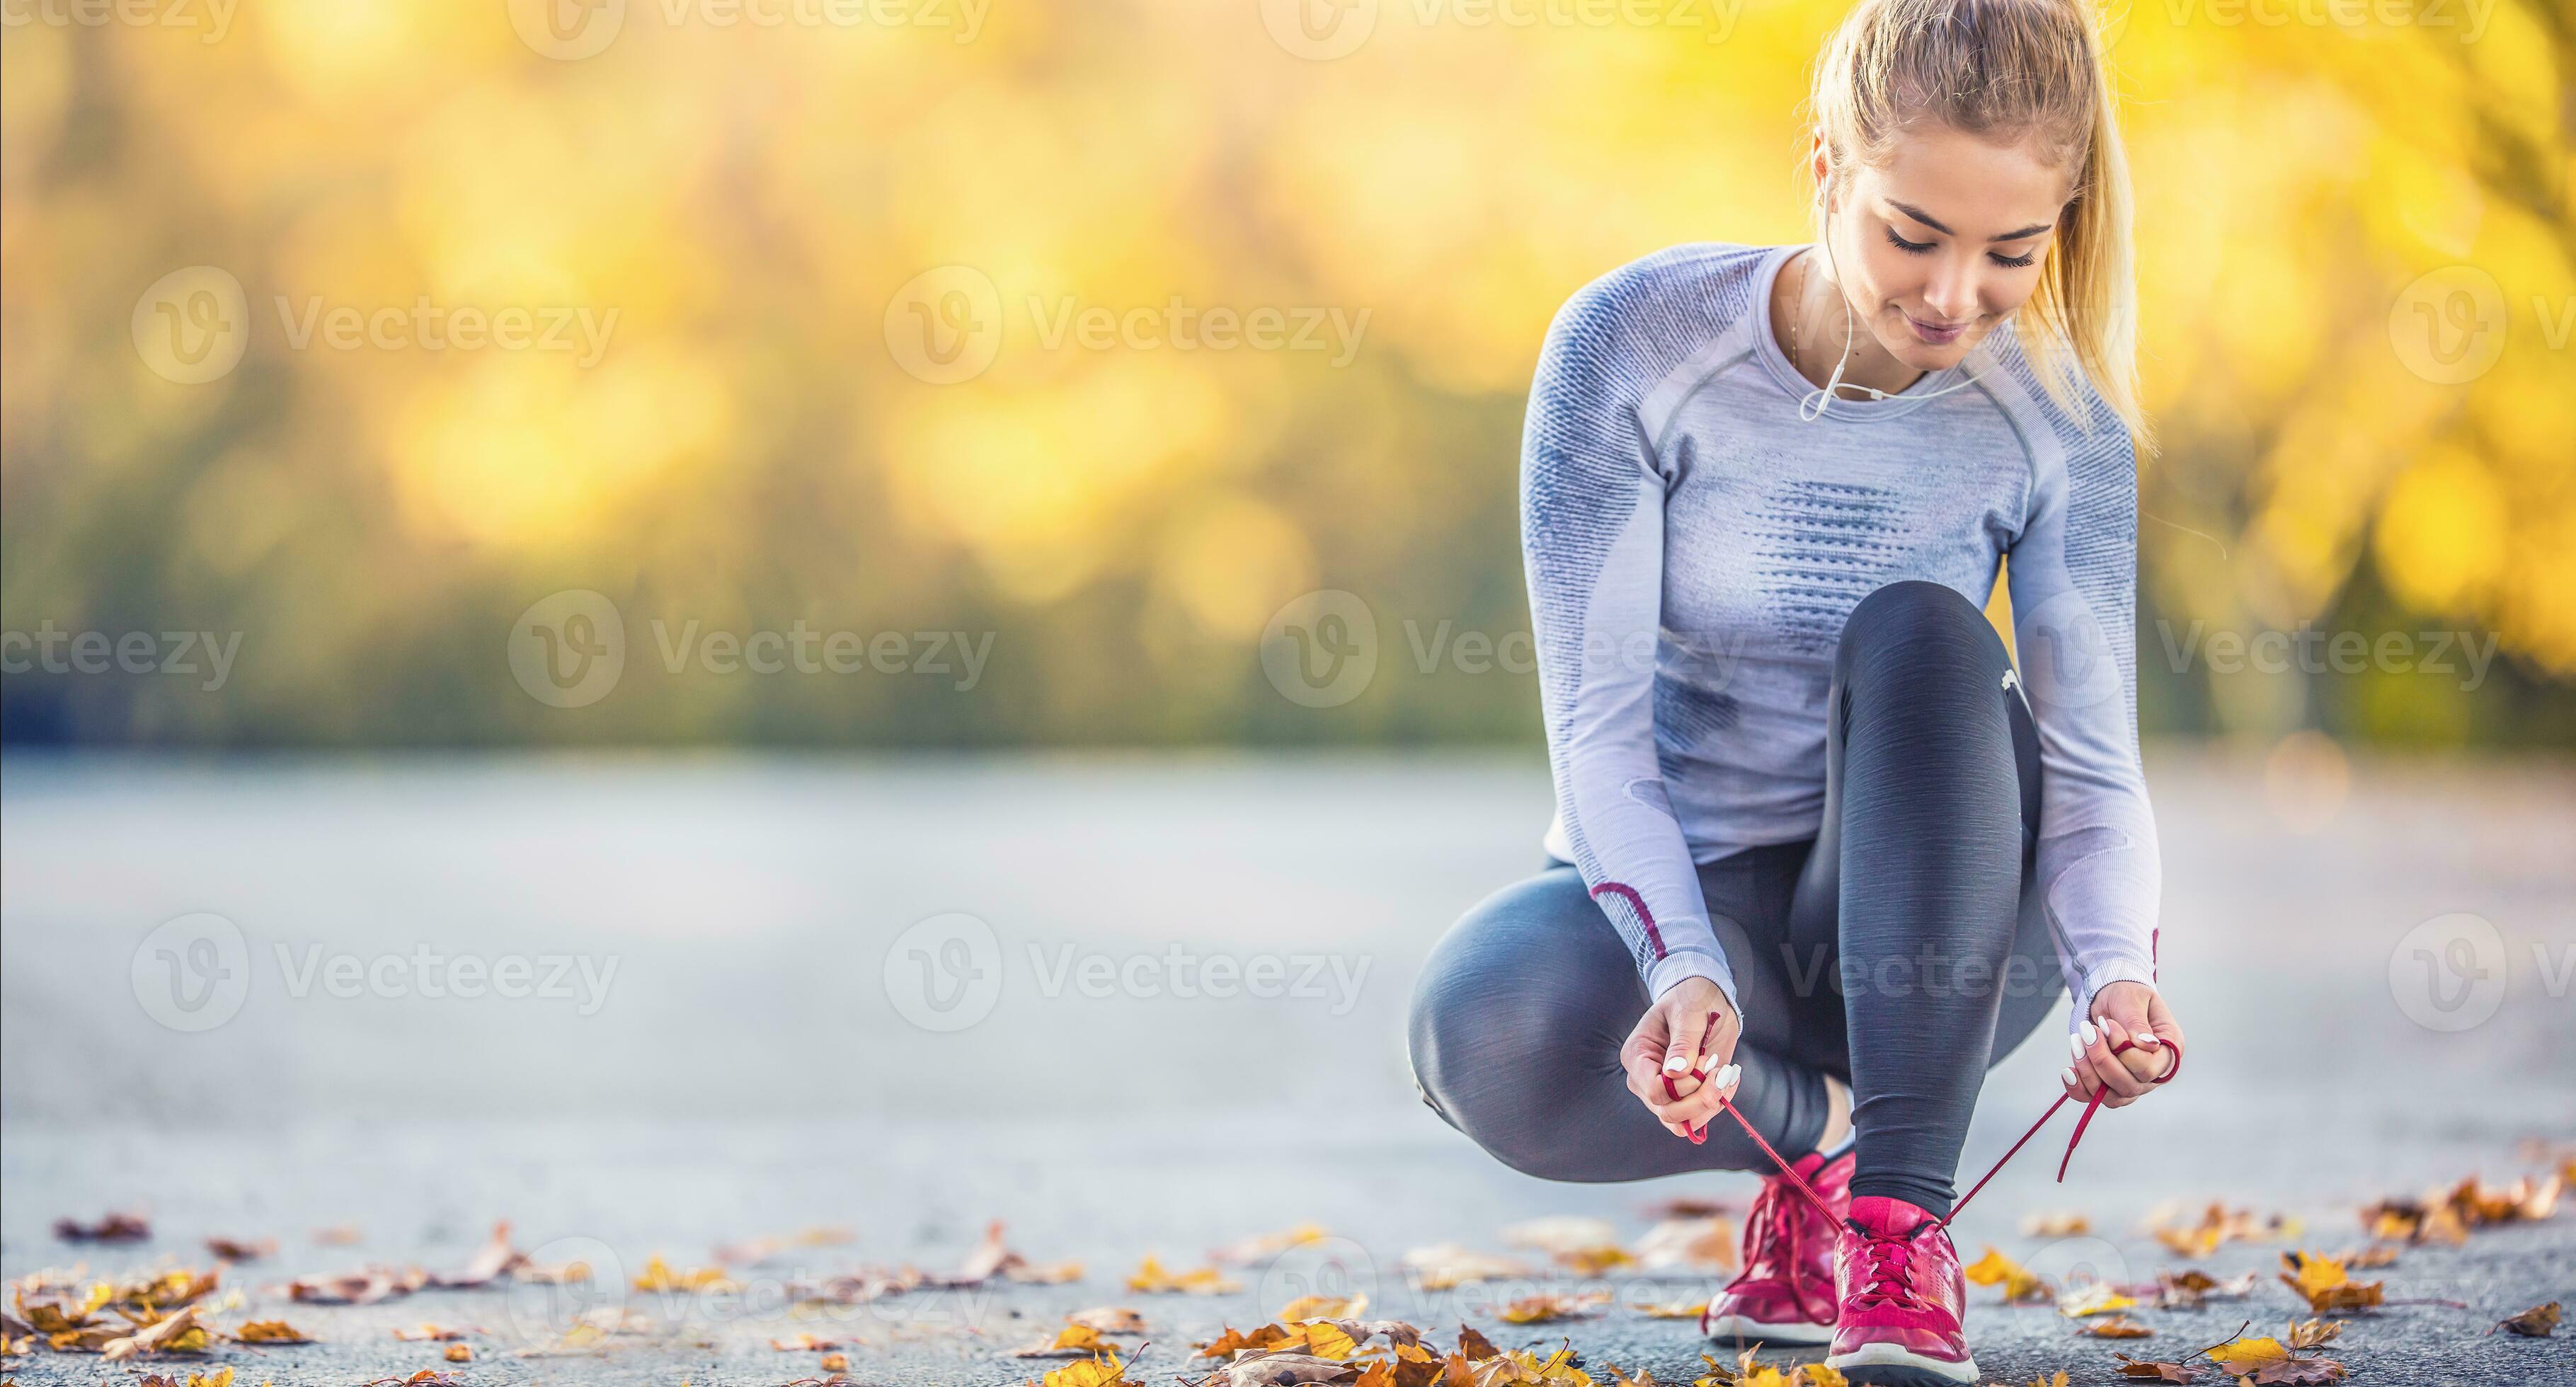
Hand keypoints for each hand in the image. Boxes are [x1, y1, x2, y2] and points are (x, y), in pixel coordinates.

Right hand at [1621, 975, 1742, 1141]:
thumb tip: (1674, 1073)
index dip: (1684, 1087)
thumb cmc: (1690, 999)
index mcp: (1637, 1057)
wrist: (1706, 999)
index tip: (1705, 1063)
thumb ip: (1682, 1043)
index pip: (1654, 1091)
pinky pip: (1698, 1118)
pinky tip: (1728, 1080)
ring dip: (1712, 1103)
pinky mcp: (1686, 1096)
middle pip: (1668, 1112)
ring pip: (1683, 1122)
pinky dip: (1719, 1103)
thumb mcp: (1687, 1013)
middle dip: (1701, 1098)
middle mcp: (1646, 1080)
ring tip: (1726, 1074)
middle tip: (1721, 1073)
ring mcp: (1666, 1092)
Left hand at [2061, 980, 2183, 1109]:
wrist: (2110, 996)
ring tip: (2077, 1041)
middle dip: (2102, 1060)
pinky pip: (2094, 1098)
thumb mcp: (2132, 999)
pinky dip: (2078, 1088)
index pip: (2149, 1069)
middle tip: (2087, 1031)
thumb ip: (2136, 1022)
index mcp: (2168, 1049)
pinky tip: (2068, 1071)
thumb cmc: (2126, 994)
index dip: (2124, 1052)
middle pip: (2129, 1085)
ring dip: (2088, 1072)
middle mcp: (2154, 1071)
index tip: (2107, 1025)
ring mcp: (2134, 1081)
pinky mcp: (2111, 1084)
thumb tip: (2148, 1045)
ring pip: (2112, 1096)